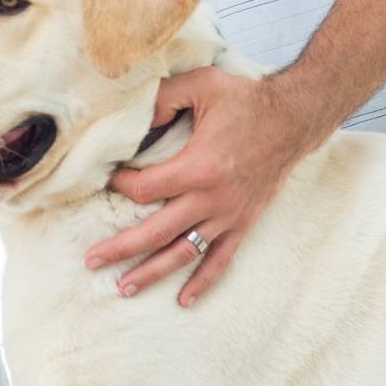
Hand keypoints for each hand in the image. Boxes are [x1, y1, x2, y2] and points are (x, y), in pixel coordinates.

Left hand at [84, 66, 306, 305]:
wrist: (293, 119)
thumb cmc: (244, 100)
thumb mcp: (201, 85)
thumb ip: (164, 96)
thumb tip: (134, 114)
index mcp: (198, 167)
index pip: (145, 189)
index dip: (120, 185)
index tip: (108, 178)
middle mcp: (211, 199)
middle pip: (156, 232)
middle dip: (121, 248)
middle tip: (92, 261)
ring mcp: (228, 216)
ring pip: (184, 253)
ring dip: (152, 272)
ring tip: (124, 287)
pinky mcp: (243, 223)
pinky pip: (221, 260)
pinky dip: (203, 282)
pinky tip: (184, 300)